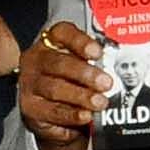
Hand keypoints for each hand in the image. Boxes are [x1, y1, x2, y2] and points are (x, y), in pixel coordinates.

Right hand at [18, 21, 106, 149]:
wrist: (47, 107)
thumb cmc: (69, 79)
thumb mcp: (79, 64)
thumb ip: (95, 61)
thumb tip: (119, 65)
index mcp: (50, 42)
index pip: (62, 33)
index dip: (80, 41)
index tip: (98, 52)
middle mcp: (36, 61)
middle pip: (58, 63)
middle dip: (85, 73)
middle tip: (106, 83)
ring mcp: (30, 85)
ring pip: (54, 89)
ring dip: (80, 96)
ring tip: (100, 103)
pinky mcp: (30, 109)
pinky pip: (51, 113)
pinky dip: (70, 116)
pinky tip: (85, 116)